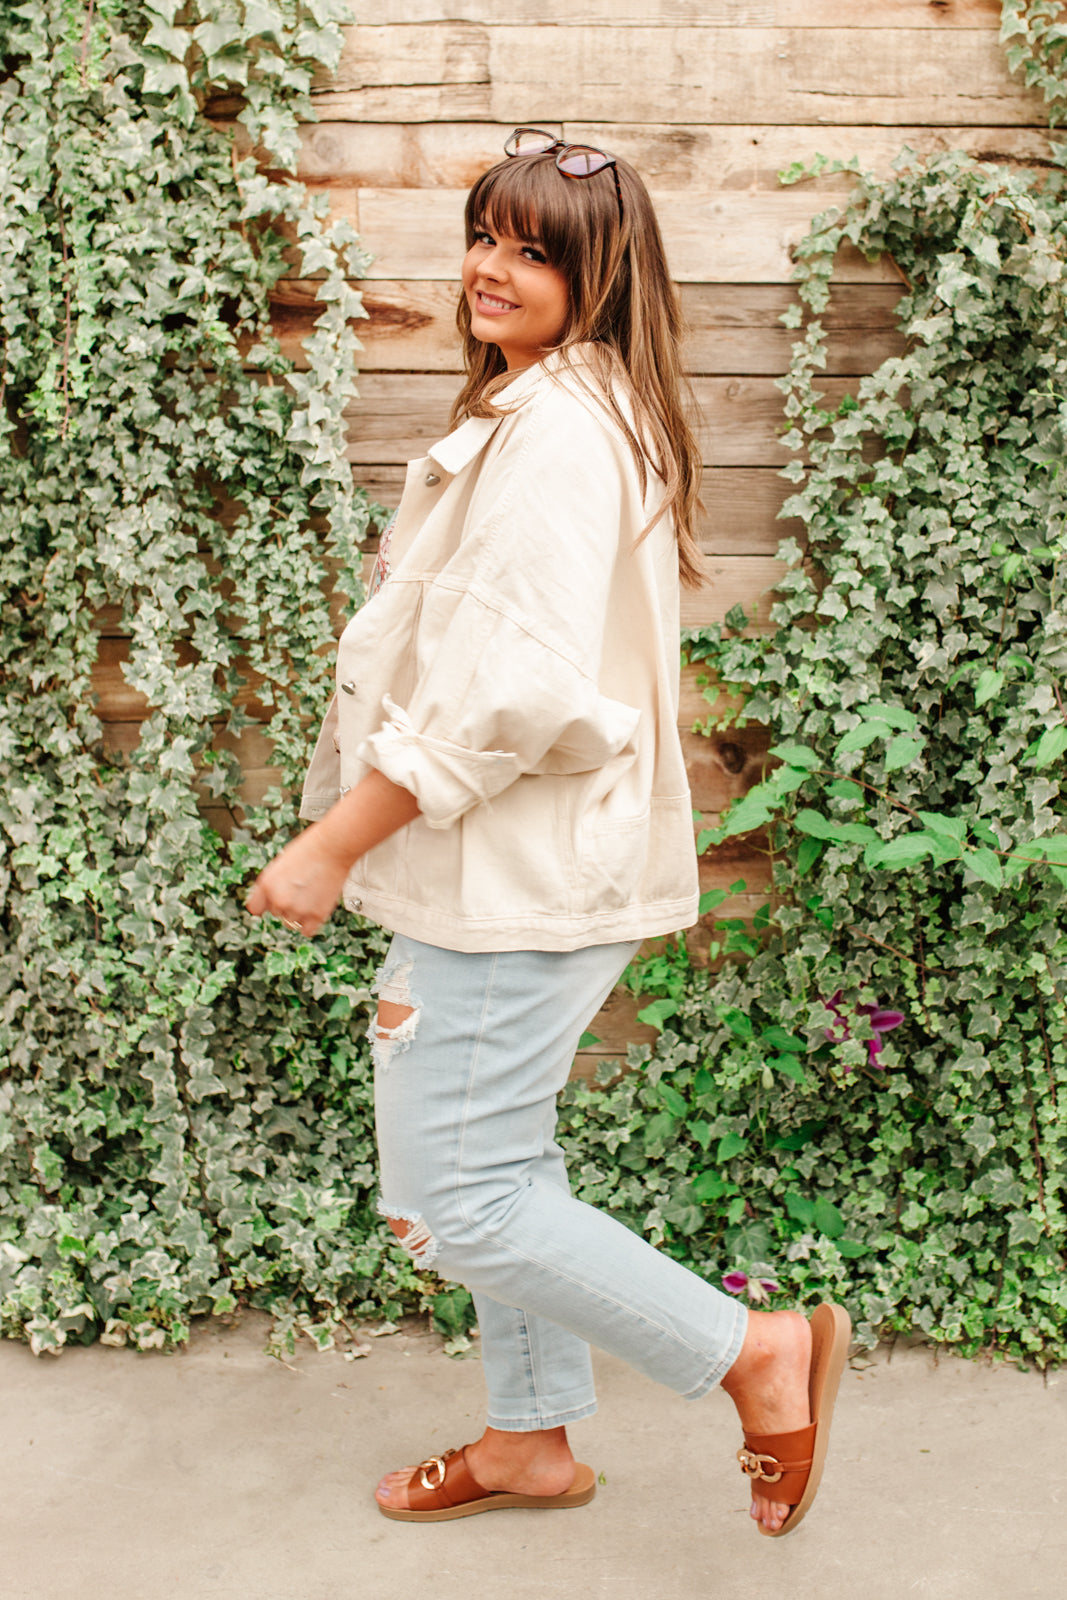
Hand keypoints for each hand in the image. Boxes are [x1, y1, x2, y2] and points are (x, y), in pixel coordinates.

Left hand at [246, 771, 420, 937]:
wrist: (333, 847)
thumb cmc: (309, 850)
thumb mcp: (280, 865)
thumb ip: (272, 885)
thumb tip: (271, 901)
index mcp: (265, 884)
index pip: (255, 909)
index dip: (264, 904)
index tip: (271, 902)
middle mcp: (278, 900)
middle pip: (276, 913)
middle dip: (286, 904)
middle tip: (301, 888)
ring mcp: (298, 909)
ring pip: (291, 922)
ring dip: (299, 913)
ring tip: (310, 894)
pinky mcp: (317, 915)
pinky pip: (306, 931)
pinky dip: (310, 923)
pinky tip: (315, 908)